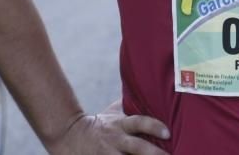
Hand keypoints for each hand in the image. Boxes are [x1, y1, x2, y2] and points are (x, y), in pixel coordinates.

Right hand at [46, 104, 169, 154]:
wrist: (70, 135)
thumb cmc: (101, 123)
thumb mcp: (114, 112)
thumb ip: (132, 104)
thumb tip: (154, 90)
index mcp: (120, 124)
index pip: (139, 122)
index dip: (154, 127)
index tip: (168, 133)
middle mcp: (115, 139)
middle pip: (136, 147)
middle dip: (153, 153)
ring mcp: (107, 154)